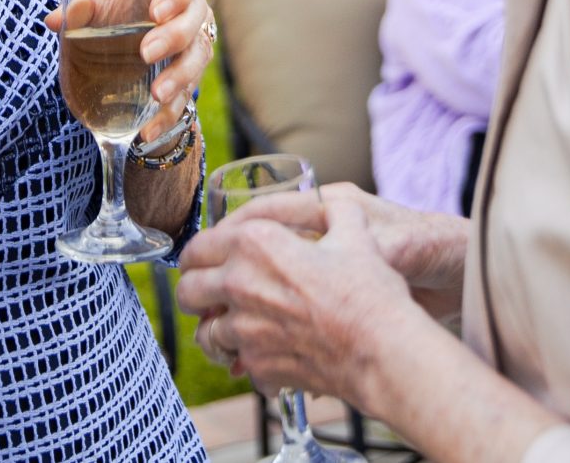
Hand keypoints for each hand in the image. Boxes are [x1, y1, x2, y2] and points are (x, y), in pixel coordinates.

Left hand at [45, 0, 211, 143]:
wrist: (137, 20)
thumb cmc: (121, 1)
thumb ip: (82, 6)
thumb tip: (56, 20)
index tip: (156, 13)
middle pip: (195, 17)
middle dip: (174, 37)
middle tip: (146, 54)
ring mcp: (199, 33)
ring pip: (199, 54)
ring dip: (180, 77)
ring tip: (156, 95)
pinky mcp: (194, 65)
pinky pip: (190, 88)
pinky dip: (171, 111)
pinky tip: (150, 129)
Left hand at [178, 187, 433, 407]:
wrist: (382, 350)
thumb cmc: (369, 291)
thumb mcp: (354, 232)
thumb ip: (333, 212)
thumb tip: (330, 204)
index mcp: (255, 244)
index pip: (199, 246)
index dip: (198, 253)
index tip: (203, 259)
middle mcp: (240, 285)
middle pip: (188, 291)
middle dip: (194, 291)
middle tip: (207, 294)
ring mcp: (245, 331)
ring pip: (206, 333)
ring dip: (215, 329)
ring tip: (231, 328)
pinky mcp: (258, 366)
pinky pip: (238, 364)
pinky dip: (247, 360)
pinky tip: (267, 353)